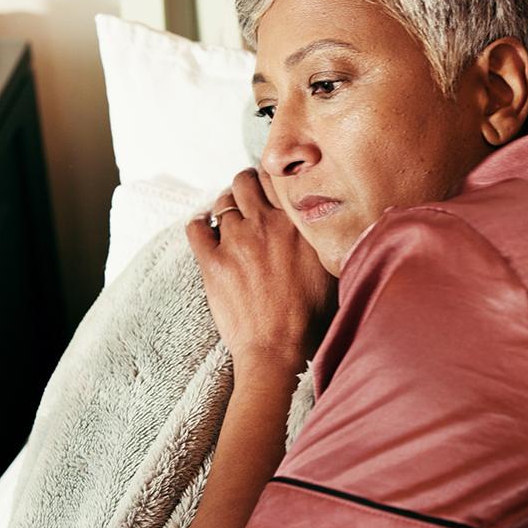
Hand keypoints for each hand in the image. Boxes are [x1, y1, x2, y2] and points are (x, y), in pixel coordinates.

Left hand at [185, 167, 337, 372]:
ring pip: (222, 202)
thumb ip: (324, 238)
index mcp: (296, 223)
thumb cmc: (310, 317)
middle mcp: (265, 224)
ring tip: (229, 217)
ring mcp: (236, 242)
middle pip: (246, 181)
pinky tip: (205, 230)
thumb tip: (330, 221)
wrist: (278, 350)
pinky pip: (196, 227)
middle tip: (247, 196)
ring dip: (224, 206)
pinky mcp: (212, 262)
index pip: (278, 178)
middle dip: (245, 185)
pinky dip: (199, 224)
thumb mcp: (330, 269)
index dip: (272, 177)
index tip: (270, 184)